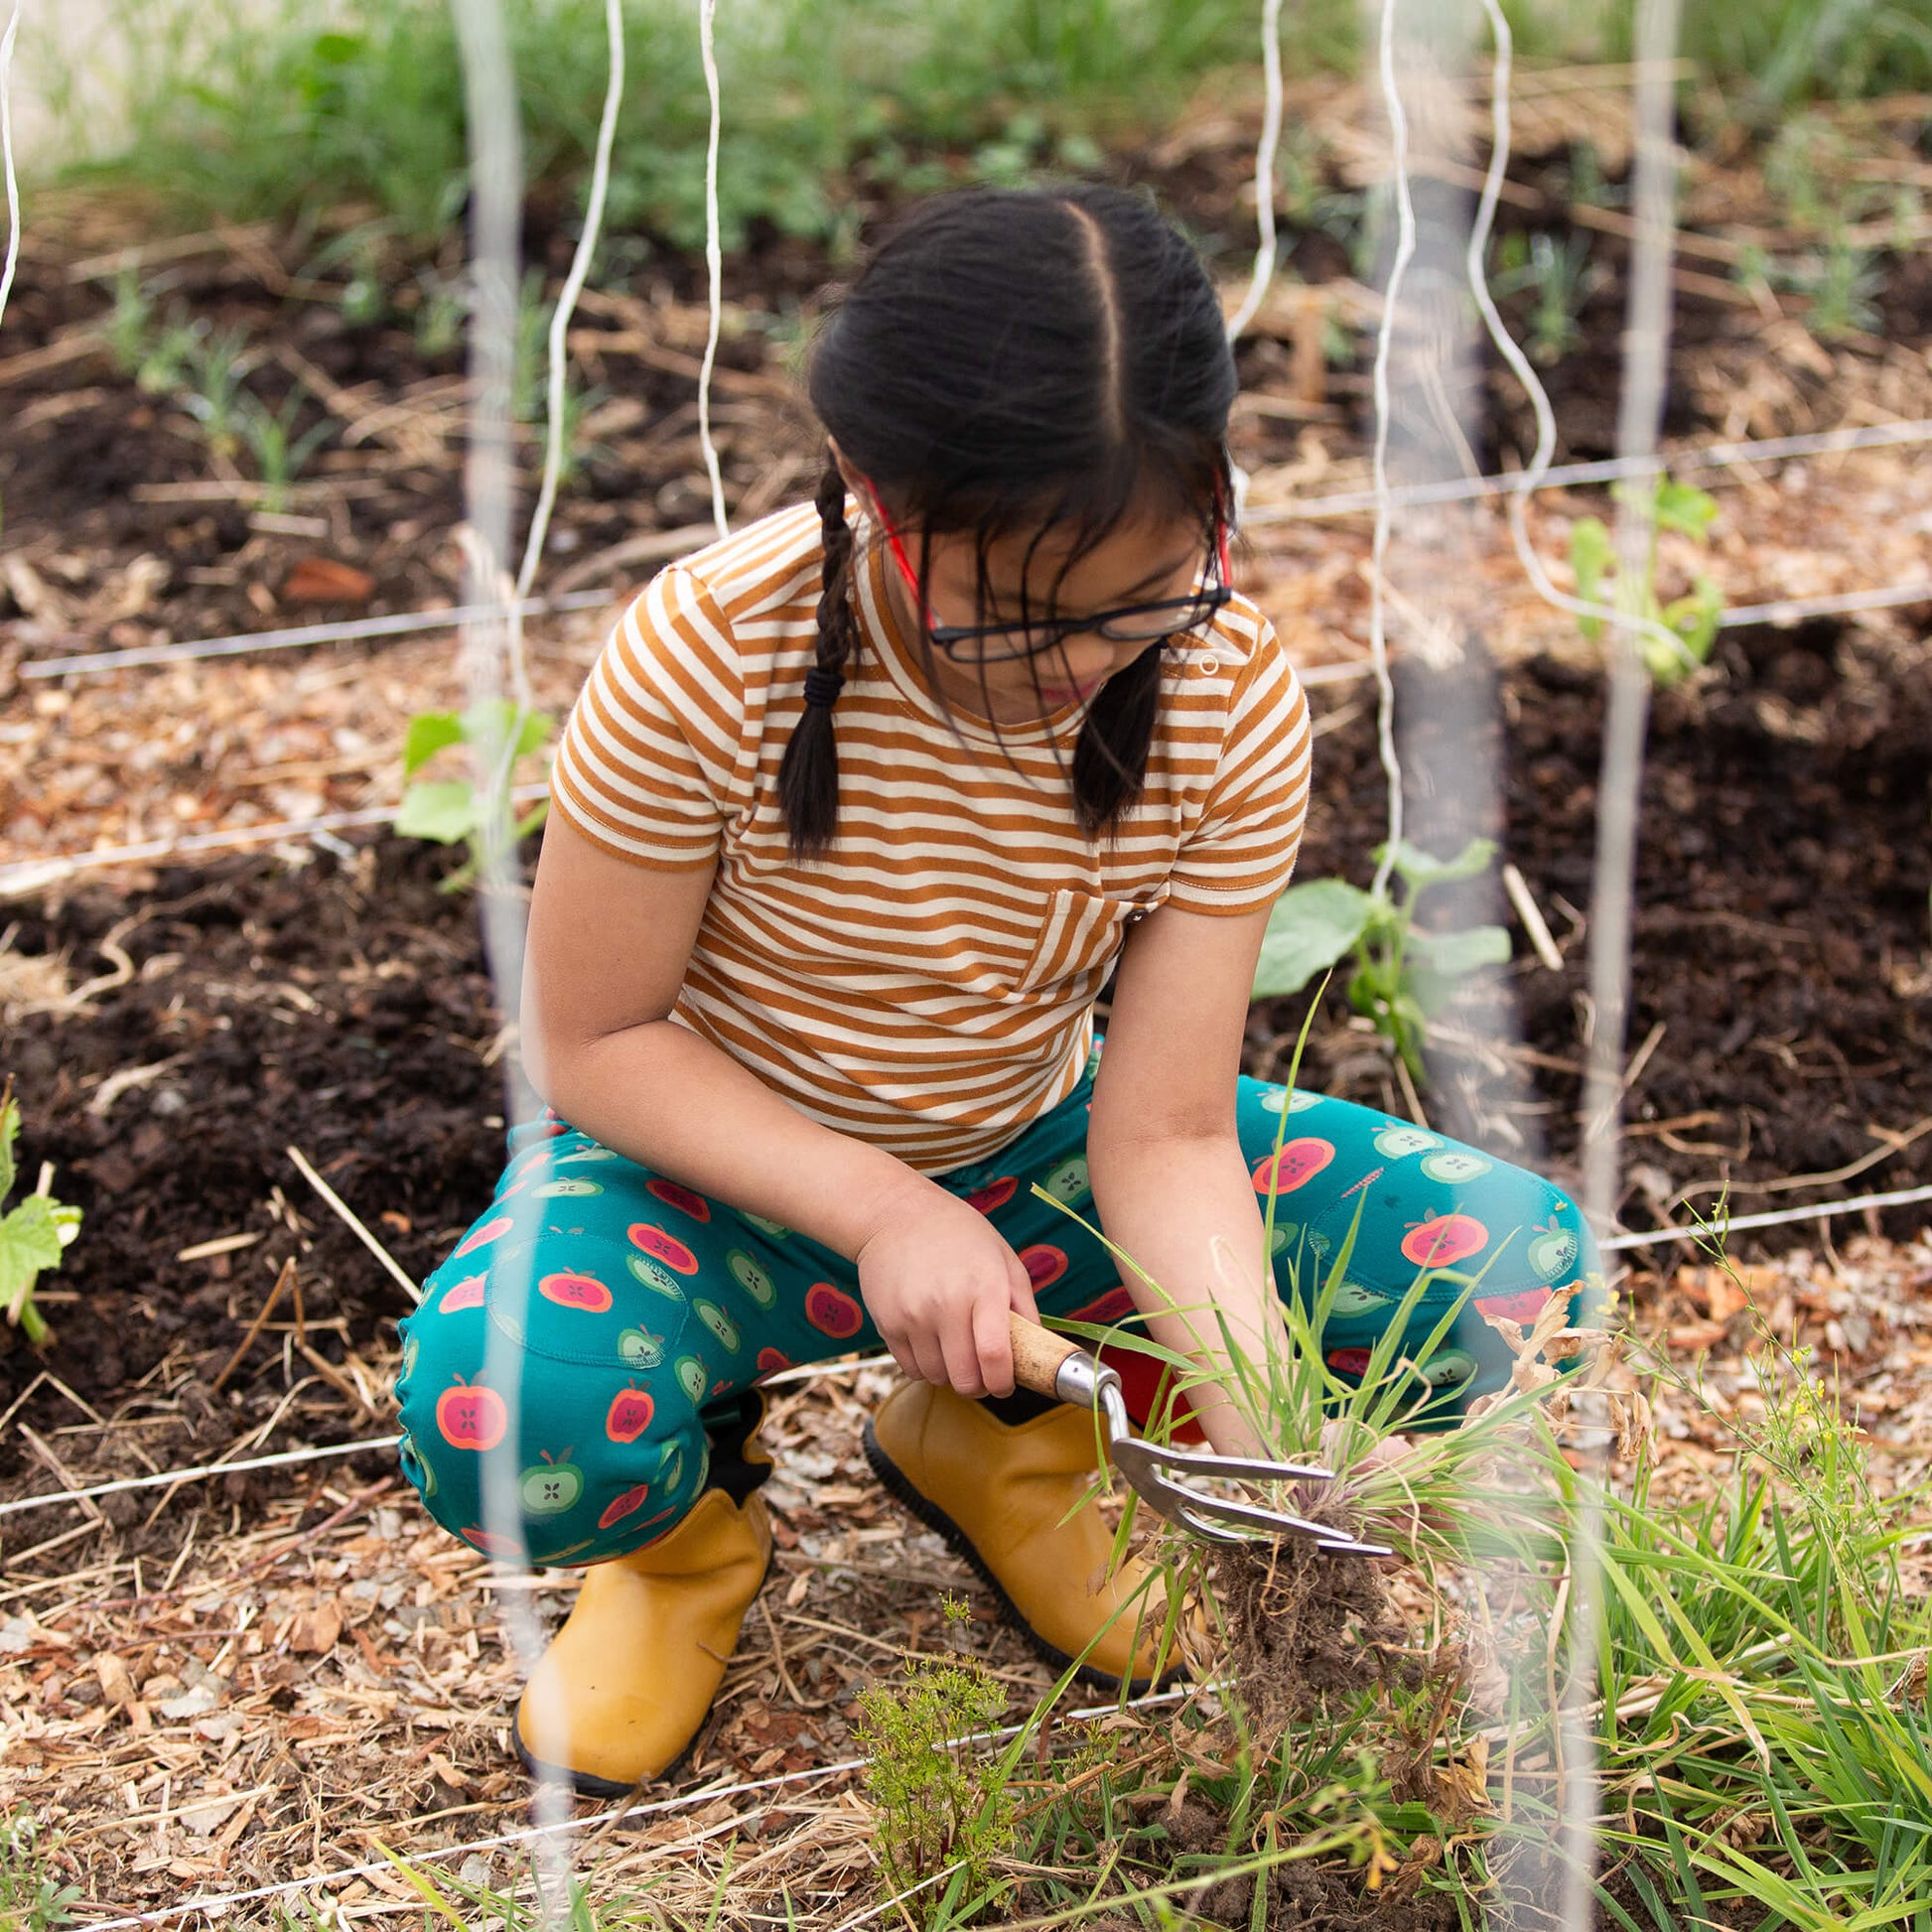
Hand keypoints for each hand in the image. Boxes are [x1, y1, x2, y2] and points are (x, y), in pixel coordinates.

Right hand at [856, 1183, 1038, 1398]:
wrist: (895, 1214)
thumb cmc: (957, 1233)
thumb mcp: (1002, 1256)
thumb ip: (1023, 1303)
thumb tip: (1039, 1345)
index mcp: (983, 1287)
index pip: (995, 1356)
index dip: (1003, 1382)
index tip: (1006, 1384)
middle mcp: (946, 1305)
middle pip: (965, 1378)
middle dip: (979, 1385)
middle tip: (982, 1374)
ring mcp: (913, 1316)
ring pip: (936, 1377)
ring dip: (950, 1375)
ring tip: (956, 1352)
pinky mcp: (887, 1324)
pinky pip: (910, 1368)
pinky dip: (925, 1367)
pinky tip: (932, 1345)